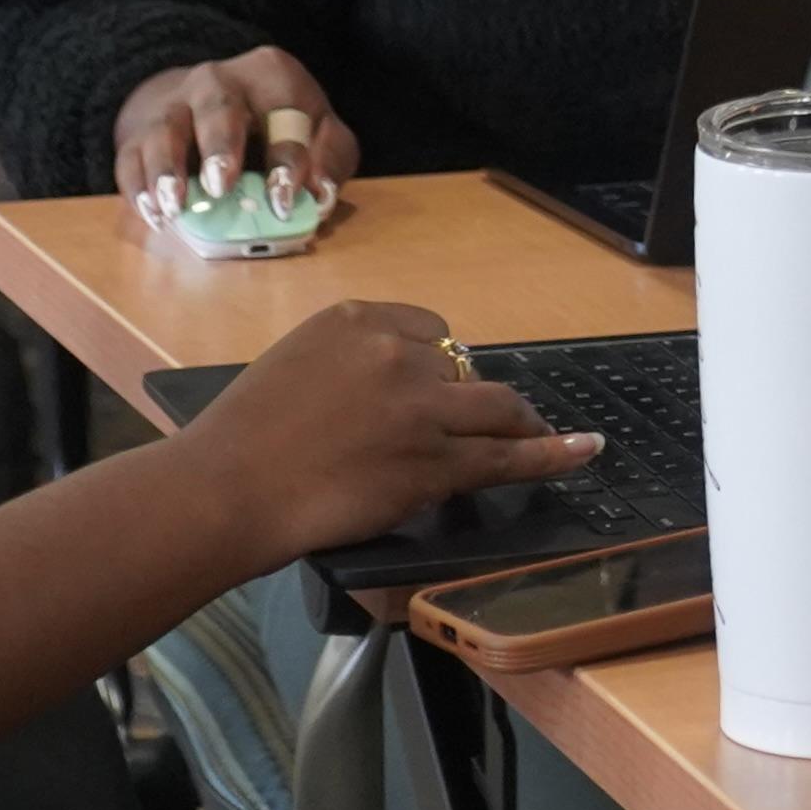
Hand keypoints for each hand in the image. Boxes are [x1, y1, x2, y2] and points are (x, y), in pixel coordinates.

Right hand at [119, 49, 359, 211]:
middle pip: (217, 107)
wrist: (209, 103)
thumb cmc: (277, 123)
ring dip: (167, 169)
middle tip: (220, 186)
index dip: (286, 158)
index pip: (283, 110)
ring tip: (174, 207)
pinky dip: (137, 186)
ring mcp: (174, 105)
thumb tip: (321, 194)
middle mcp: (218, 81)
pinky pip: (131, 155)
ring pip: (164, 129)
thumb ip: (330, 156)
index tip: (283, 199)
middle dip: (219, 147)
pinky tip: (152, 213)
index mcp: (271, 75)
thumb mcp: (320, 130)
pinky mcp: (140, 132)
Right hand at [170, 300, 603, 562]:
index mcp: (357, 319)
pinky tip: (584, 450)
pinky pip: (508, 455)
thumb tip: (388, 383)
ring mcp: (422, 406)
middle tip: (461, 424)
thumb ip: (348, 363)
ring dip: (519, 421)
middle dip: (468, 395)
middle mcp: (397, 352)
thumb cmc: (242, 439)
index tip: (437, 388)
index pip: (429, 330)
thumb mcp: (294, 366)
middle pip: (463, 366)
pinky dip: (554, 453)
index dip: (438, 364)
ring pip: (496, 406)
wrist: (227, 490)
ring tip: (536, 432)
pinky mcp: (437, 461)